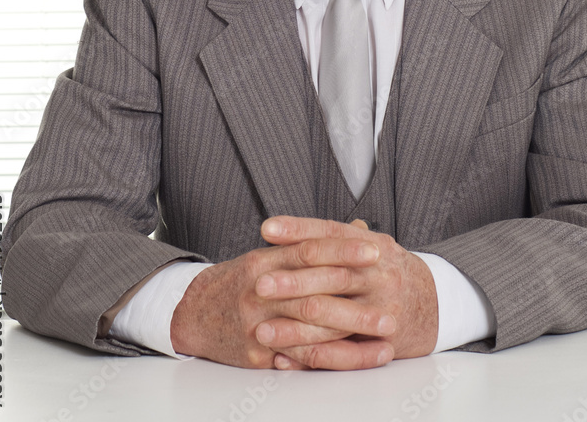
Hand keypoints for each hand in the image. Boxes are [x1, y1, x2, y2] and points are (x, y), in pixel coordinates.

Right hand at [170, 222, 394, 368]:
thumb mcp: (268, 256)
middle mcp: (259, 291)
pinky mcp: (256, 354)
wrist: (194, 314)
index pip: (308, 250)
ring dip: (354, 333)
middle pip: (315, 291)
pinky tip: (359, 358)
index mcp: (264, 262)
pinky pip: (300, 358)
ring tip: (387, 333)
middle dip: (357, 298)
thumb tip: (358, 228)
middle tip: (393, 300)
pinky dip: (334, 359)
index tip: (375, 248)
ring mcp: (257, 325)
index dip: (342, 248)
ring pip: (311, 329)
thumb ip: (309, 244)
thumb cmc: (240, 281)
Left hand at [255, 216, 437, 369]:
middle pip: (331, 275)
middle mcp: (379, 274)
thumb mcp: (370, 245)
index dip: (299, 229)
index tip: (267, 229)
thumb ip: (333, 238)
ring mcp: (382, 308)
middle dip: (292, 280)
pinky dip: (310, 356)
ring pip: (333, 318)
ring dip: (294, 327)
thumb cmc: (389, 271)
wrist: (435, 304)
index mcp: (372, 245)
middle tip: (259, 284)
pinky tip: (284, 357)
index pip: (331, 233)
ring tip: (262, 330)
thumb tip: (285, 229)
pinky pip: (341, 353)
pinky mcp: (381, 341)